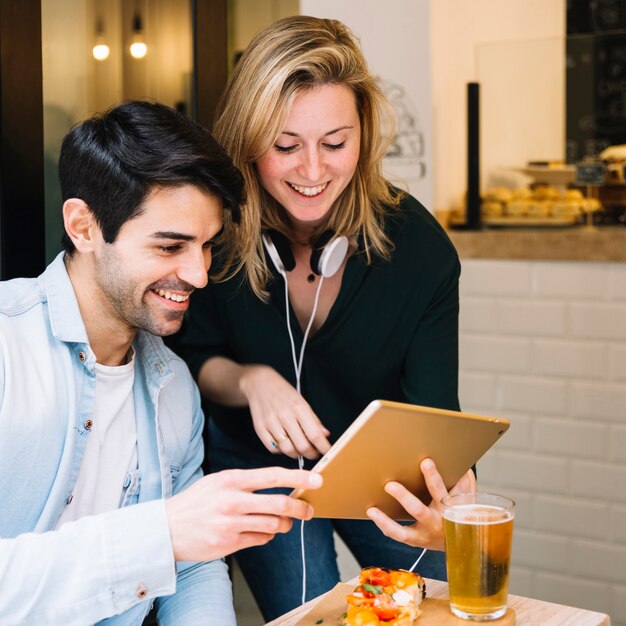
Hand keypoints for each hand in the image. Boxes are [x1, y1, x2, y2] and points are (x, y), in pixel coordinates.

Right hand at [165, 467, 322, 561]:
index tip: (317, 480)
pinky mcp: (229, 544)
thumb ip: (246, 483)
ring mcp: (231, 524)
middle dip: (300, 508)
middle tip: (309, 510)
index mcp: (231, 480)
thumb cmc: (197, 501)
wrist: (167, 528)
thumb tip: (280, 485)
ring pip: (274, 525)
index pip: (272, 476)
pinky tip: (260, 531)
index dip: (298, 477)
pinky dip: (267, 536)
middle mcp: (232, 501)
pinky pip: (261, 539)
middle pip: (279, 504)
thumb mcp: (218, 482)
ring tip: (284, 522)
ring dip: (284, 524)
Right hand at [240, 365, 330, 459]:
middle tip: (314, 453)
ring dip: (297, 454)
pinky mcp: (259, 428)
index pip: (315, 434)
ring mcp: (271, 423)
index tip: (328, 453)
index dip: (323, 447)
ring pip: (287, 450)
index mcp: (299, 408)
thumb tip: (325, 436)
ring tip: (300, 449)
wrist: (260, 384)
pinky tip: (285, 444)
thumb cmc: (284, 393)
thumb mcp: (302, 402)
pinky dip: (281, 451)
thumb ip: (314, 420)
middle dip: (311, 454)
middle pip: (302, 446)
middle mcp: (285, 416)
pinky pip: (273, 449)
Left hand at [366, 458, 475, 550]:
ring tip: (377, 502)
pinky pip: (399, 534)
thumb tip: (455, 458)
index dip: (434, 477)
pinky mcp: (417, 539)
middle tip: (390, 485)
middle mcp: (439, 521)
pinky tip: (372, 512)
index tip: (425, 461)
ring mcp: (427, 531)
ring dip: (391, 515)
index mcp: (452, 507)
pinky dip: (385, 524)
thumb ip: (463, 478)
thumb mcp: (468, 495)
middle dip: (405, 497)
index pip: (442, 490)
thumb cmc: (462, 511)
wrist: (463, 544)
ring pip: (407, 523)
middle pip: (420, 510)